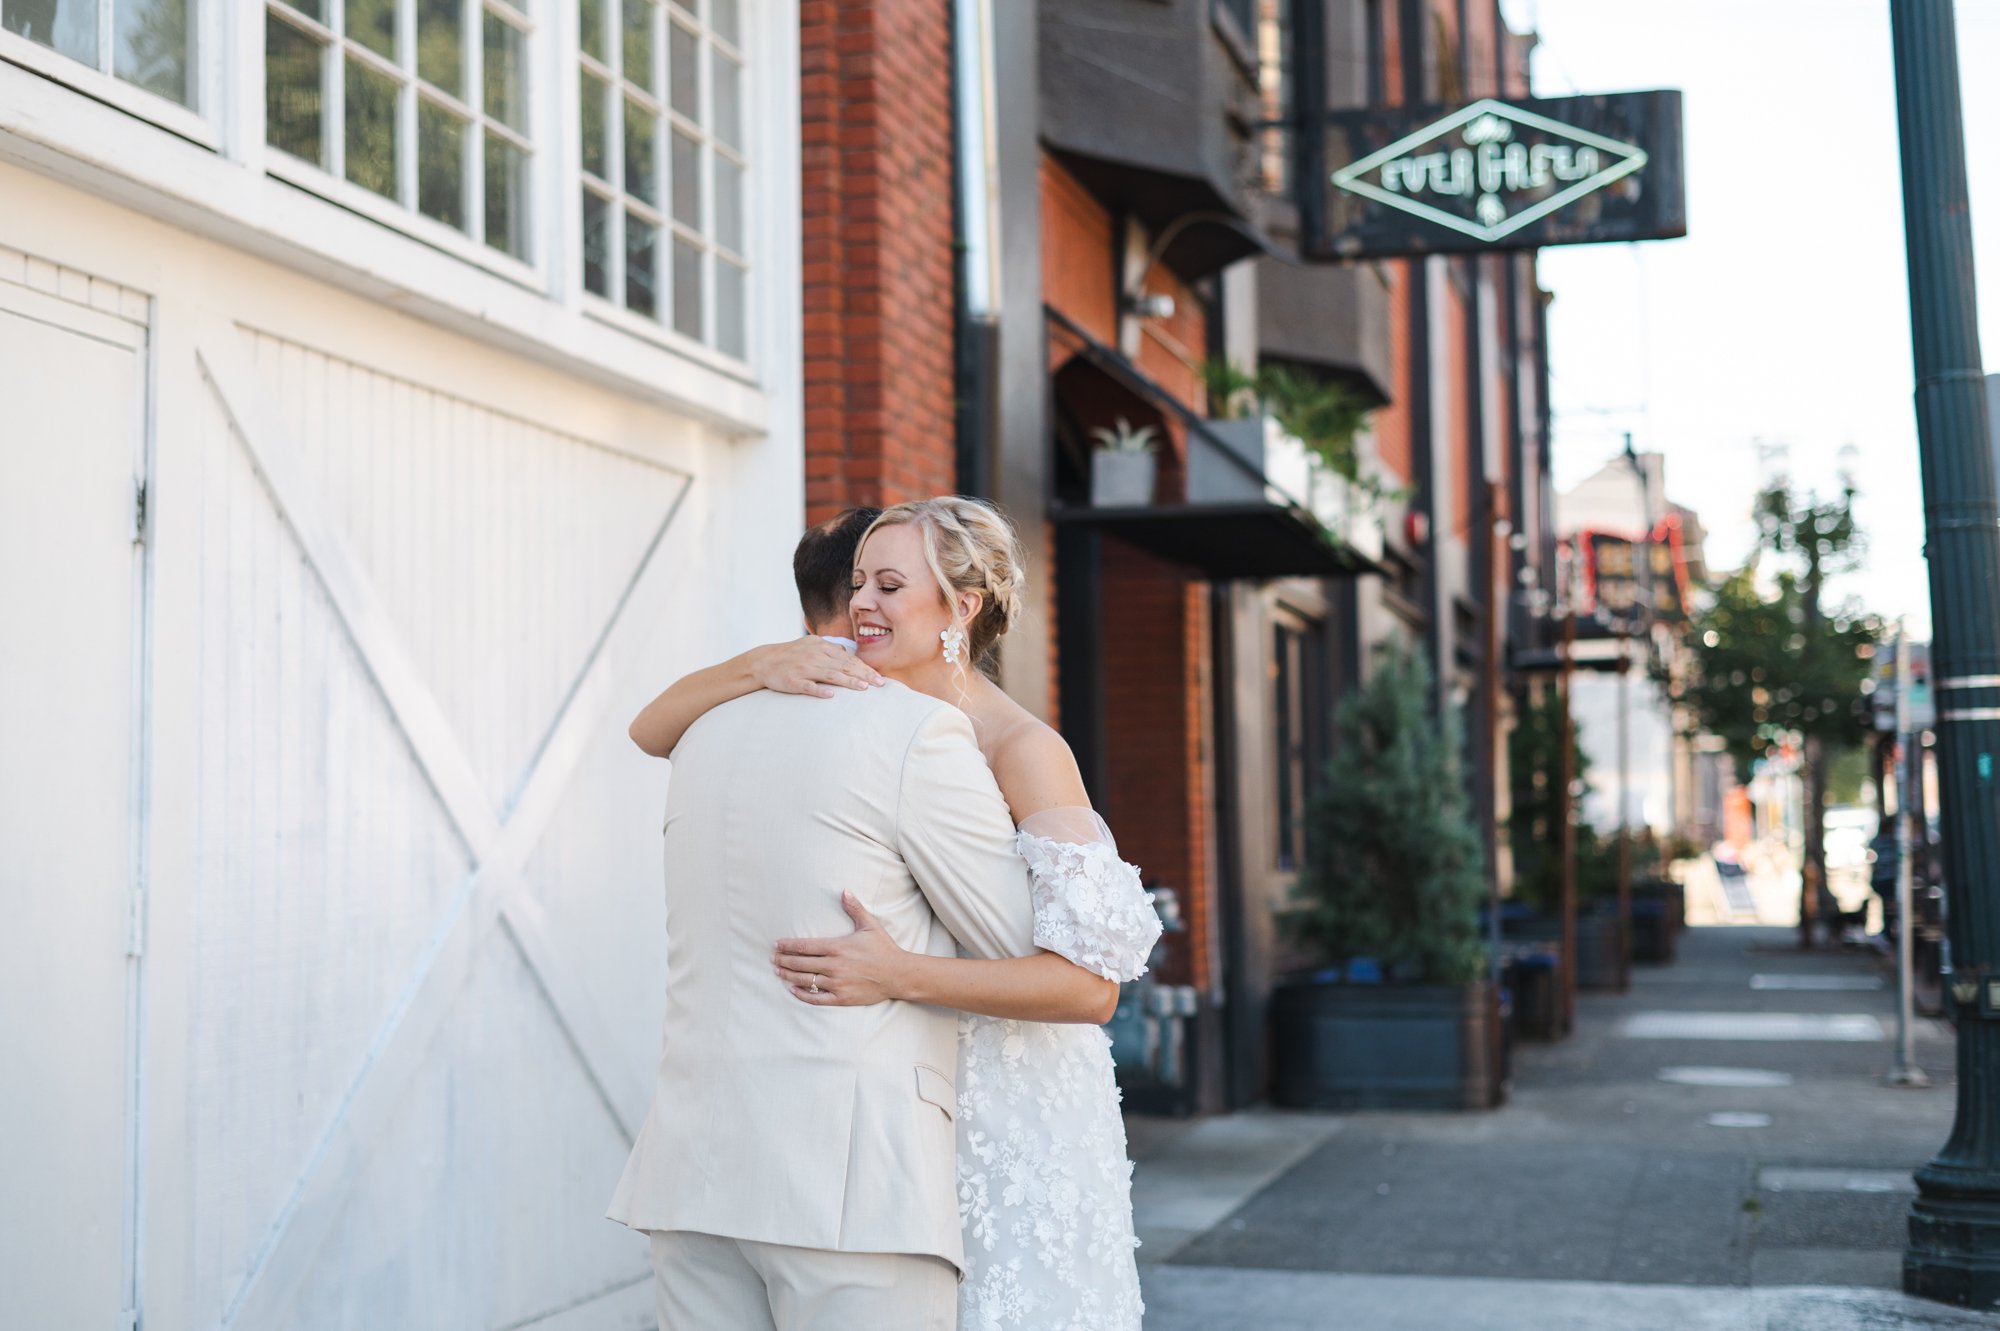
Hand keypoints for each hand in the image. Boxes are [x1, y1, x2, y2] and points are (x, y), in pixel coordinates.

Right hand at [751, 637, 884, 698]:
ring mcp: (803, 668)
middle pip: (844, 666)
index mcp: (820, 646)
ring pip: (830, 675)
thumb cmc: (790, 655)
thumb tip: (848, 653)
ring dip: (848, 681)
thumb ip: (830, 649)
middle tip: (880, 684)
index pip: (848, 658)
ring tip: (864, 688)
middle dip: (864, 675)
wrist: (763, 662)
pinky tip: (831, 695)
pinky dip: (819, 690)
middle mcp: (814, 655)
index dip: (865, 668)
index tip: (879, 678)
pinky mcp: (793, 681)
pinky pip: (808, 686)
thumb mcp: (810, 645)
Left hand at [773, 892, 907, 1006]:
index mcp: (837, 947)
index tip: (777, 945)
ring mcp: (836, 983)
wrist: (898, 975)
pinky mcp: (841, 997)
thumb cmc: (883, 949)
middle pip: (801, 963)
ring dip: (788, 976)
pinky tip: (793, 990)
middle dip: (784, 960)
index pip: (805, 946)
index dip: (788, 946)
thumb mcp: (869, 925)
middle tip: (772, 959)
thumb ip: (854, 908)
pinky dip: (802, 994)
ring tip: (778, 972)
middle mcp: (834, 966)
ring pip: (805, 980)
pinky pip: (816, 998)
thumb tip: (844, 891)